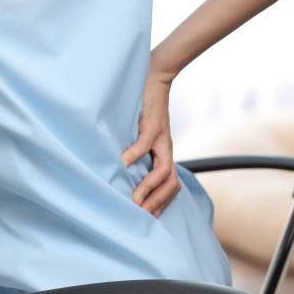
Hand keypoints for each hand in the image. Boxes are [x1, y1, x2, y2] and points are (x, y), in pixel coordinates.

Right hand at [121, 71, 180, 216]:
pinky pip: (145, 143)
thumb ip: (136, 149)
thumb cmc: (144, 105)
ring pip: (163, 170)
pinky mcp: (152, 123)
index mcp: (164, 152)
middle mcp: (166, 148)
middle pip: (172, 184)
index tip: (149, 218)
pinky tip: (122, 163)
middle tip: (142, 216)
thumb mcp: (142, 131)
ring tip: (135, 199)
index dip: (163, 203)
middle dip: (158, 203)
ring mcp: (161, 137)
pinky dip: (135, 155)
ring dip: (150, 187)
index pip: (172, 185)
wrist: (156, 75)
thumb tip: (120, 167)